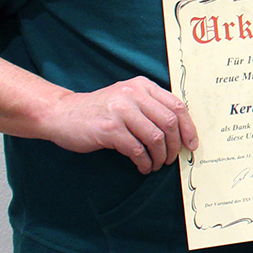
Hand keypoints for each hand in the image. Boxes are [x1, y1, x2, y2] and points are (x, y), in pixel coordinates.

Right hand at [43, 77, 197, 173]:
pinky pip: (137, 149)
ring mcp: (121, 110)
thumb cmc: (100, 111)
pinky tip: (142, 166)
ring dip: (159, 156)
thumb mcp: (127, 99)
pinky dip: (144, 162)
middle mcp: (133, 94)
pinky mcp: (109, 128)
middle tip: (170, 159)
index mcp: (143, 85)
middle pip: (169, 123)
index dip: (188, 128)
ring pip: (155, 137)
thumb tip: (181, 132)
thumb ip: (151, 107)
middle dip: (173, 146)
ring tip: (155, 164)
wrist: (62, 114)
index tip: (191, 145)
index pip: (177, 106)